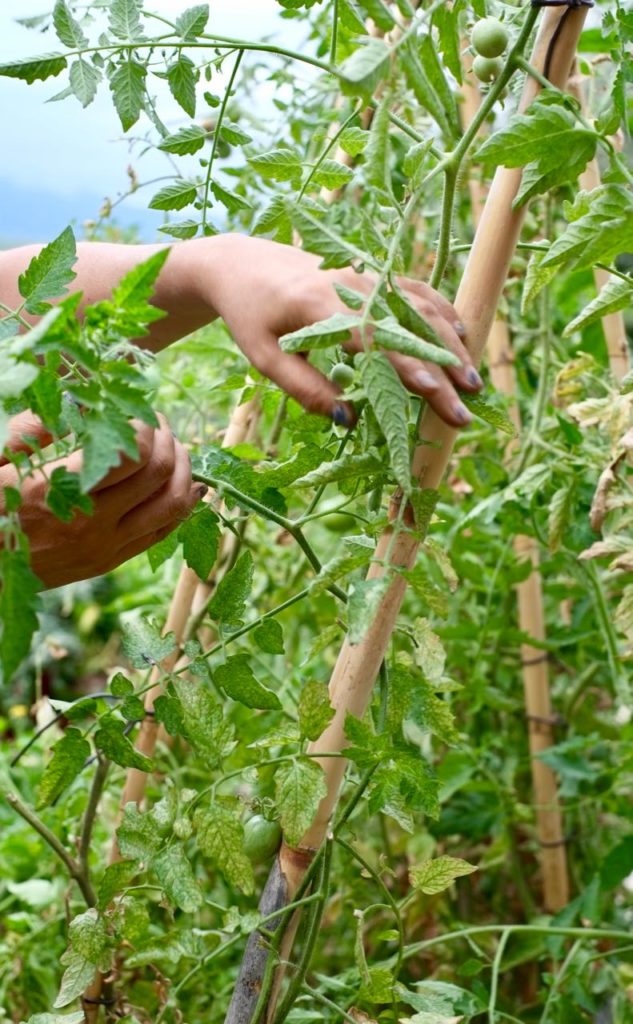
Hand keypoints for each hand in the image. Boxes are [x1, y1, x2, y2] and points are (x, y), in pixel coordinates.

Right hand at [0, 413, 202, 588]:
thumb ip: (35, 428)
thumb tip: (82, 402)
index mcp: (61, 489)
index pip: (134, 452)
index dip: (147, 426)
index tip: (141, 412)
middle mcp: (90, 521)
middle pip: (159, 473)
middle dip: (169, 440)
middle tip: (161, 424)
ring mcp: (104, 547)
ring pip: (172, 505)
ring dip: (184, 471)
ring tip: (177, 450)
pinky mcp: (109, 562)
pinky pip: (162, 533)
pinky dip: (183, 506)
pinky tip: (192, 486)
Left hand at [206, 235, 481, 427]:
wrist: (240, 263)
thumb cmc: (250, 315)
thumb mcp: (266, 359)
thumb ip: (306, 389)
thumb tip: (351, 420)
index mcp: (321, 306)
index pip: (375, 339)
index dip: (408, 367)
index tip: (436, 394)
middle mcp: (353, 285)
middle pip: (409, 326)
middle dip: (443, 367)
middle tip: (468, 406)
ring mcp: (367, 276)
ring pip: (421, 307)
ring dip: (450, 343)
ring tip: (473, 380)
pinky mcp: (373, 274)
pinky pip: (416, 291)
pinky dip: (442, 313)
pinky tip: (461, 338)